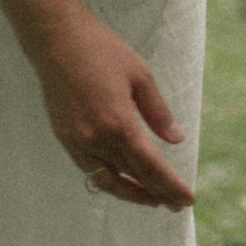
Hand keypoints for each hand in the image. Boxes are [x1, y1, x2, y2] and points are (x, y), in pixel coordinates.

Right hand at [31, 15, 193, 209]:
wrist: (57, 41)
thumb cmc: (102, 51)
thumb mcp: (141, 76)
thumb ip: (158, 112)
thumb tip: (176, 139)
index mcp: (119, 124)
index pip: (151, 167)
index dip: (171, 186)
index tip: (187, 199)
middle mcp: (96, 140)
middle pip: (131, 178)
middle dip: (156, 194)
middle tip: (176, 204)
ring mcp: (77, 142)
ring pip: (108, 181)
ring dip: (131, 193)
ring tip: (153, 198)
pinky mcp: (65, 139)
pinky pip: (90, 169)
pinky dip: (109, 179)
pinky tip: (123, 178)